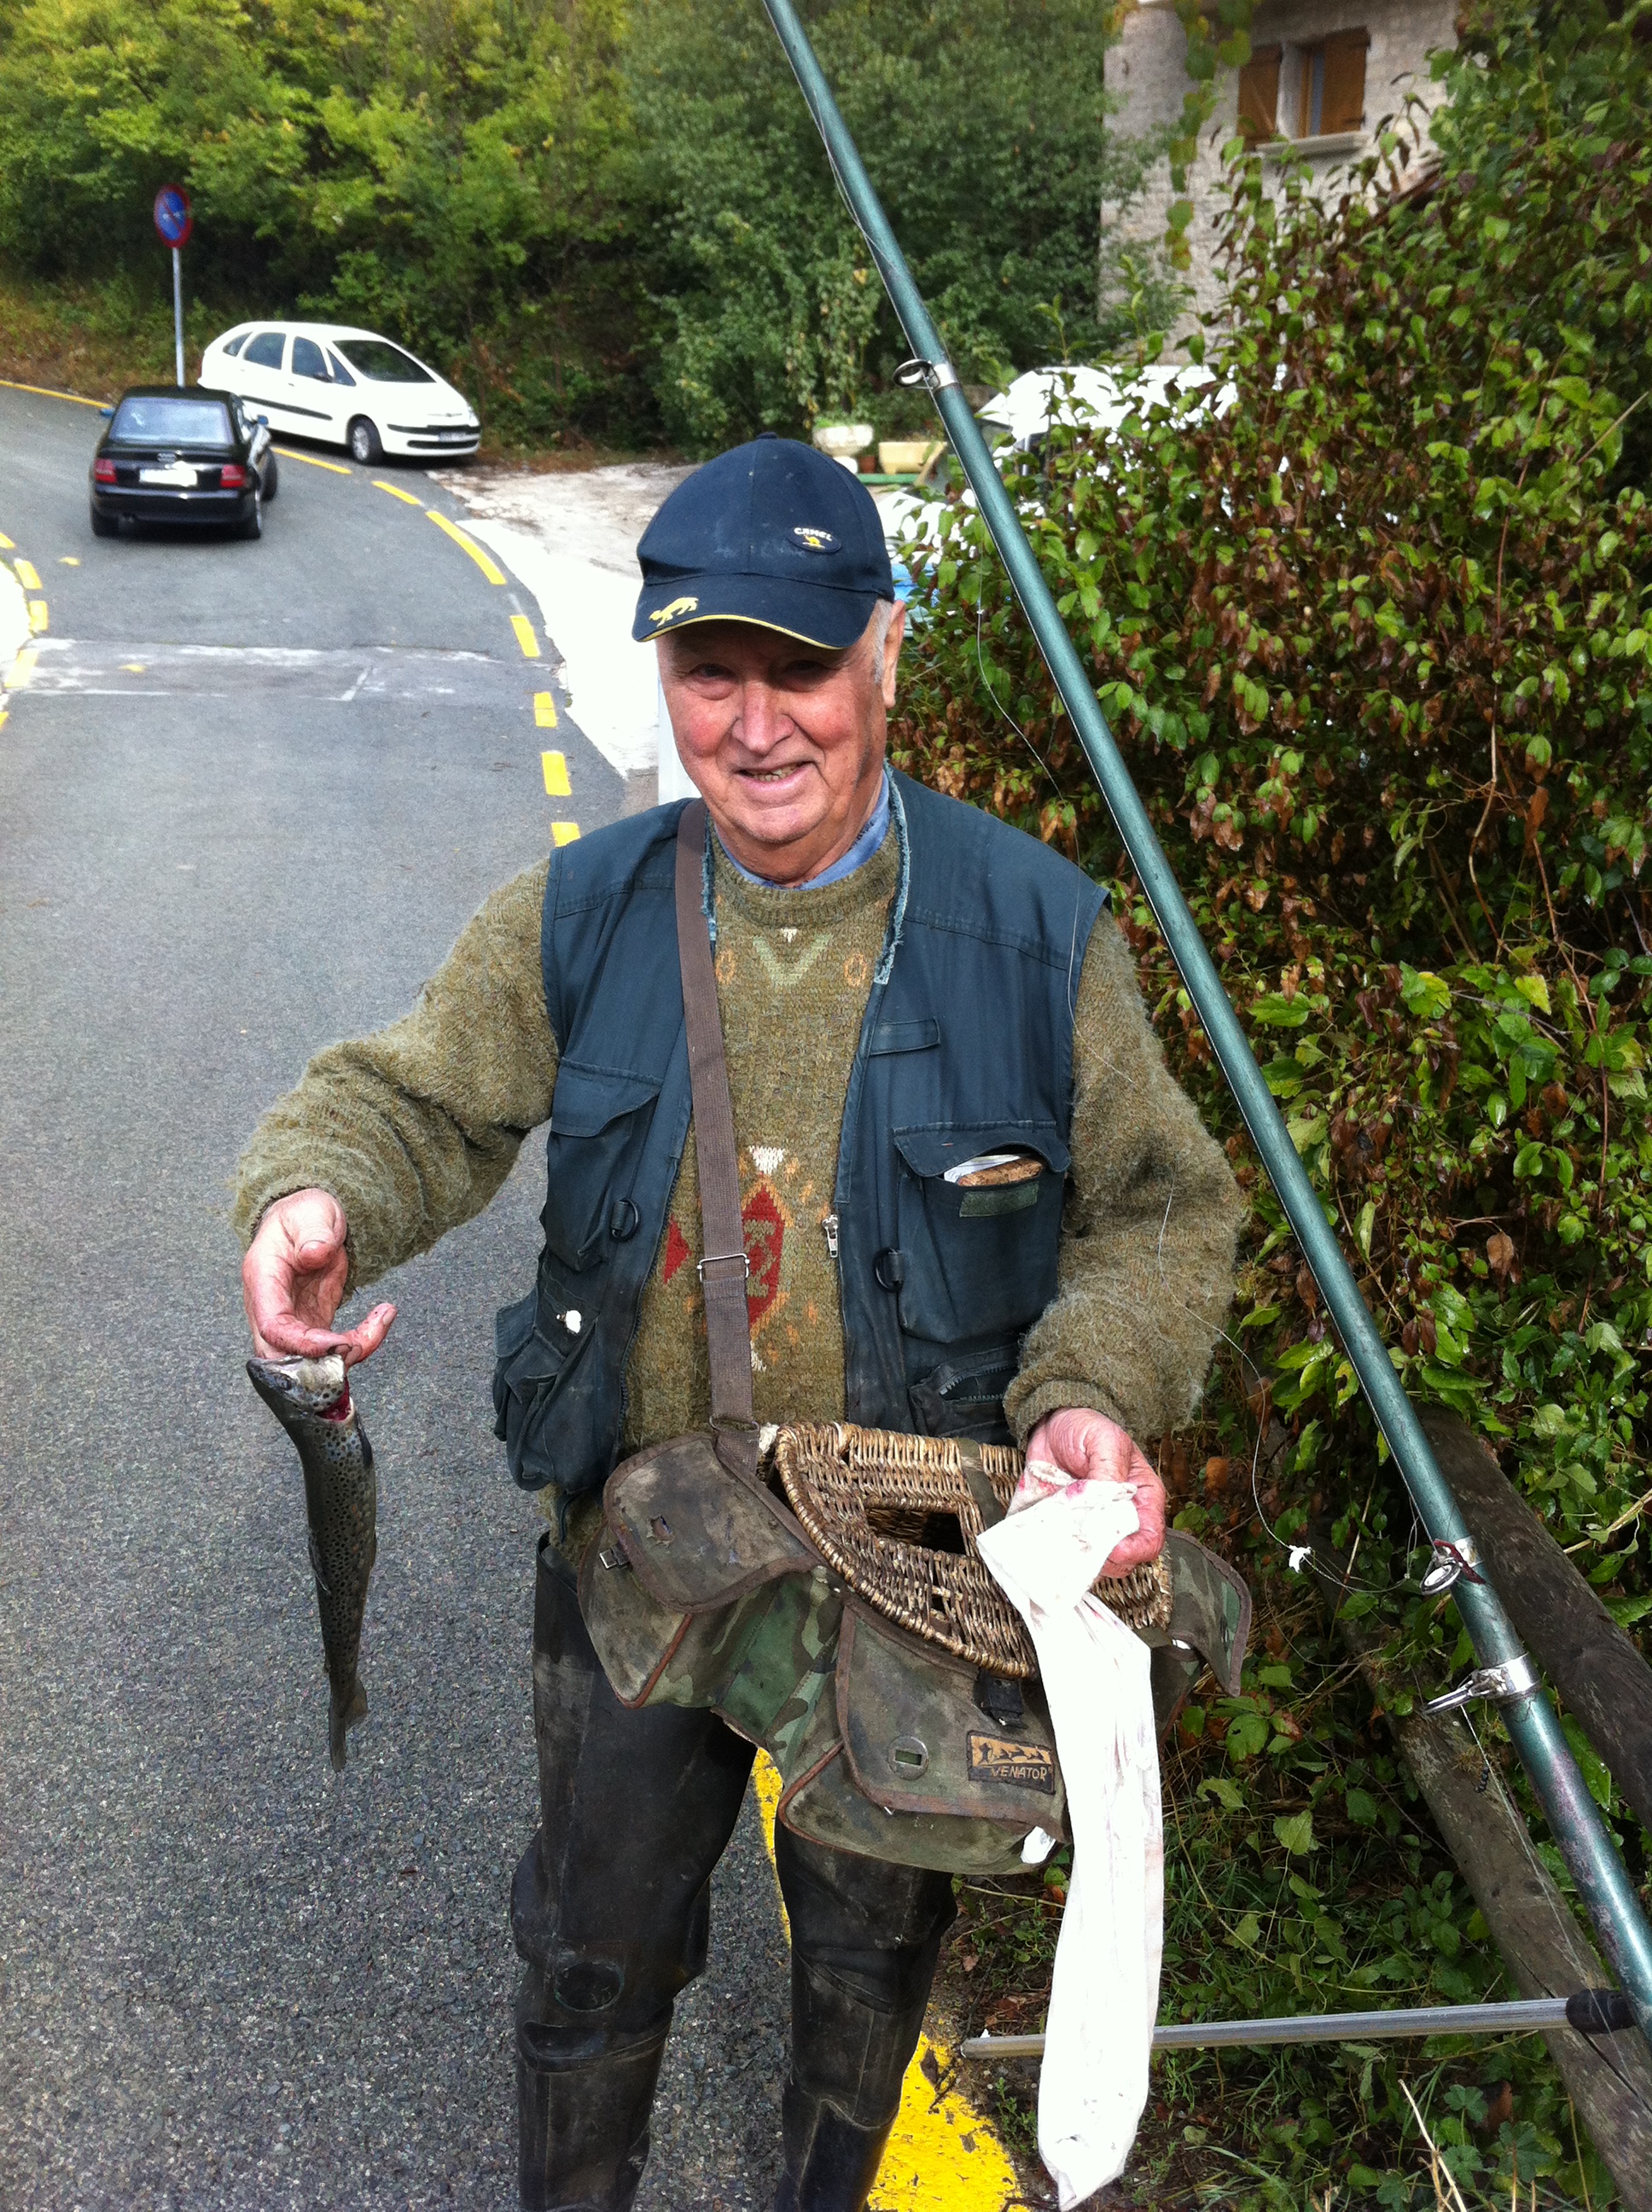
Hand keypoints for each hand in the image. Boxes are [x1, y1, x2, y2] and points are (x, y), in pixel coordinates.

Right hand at [241, 1188, 395, 1367]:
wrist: (309, 1220)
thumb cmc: (303, 1214)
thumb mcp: (310, 1212)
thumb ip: (313, 1232)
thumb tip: (314, 1253)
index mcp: (263, 1281)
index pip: (273, 1328)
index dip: (303, 1344)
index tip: (338, 1344)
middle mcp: (271, 1309)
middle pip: (283, 1358)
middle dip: (320, 1364)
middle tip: (359, 1345)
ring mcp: (292, 1321)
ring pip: (309, 1362)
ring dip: (346, 1356)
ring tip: (380, 1322)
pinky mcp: (313, 1326)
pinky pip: (332, 1350)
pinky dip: (361, 1342)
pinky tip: (383, 1315)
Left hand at [1022, 1407, 1165, 1576]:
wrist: (1052, 1425)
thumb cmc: (1086, 1429)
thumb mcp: (1104, 1441)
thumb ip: (1109, 1472)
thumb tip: (1107, 1504)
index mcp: (1141, 1498)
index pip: (1151, 1539)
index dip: (1134, 1550)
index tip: (1112, 1548)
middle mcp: (1120, 1518)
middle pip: (1123, 1560)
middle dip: (1103, 1558)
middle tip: (1079, 1542)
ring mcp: (1093, 1527)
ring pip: (1094, 1563)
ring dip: (1077, 1558)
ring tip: (1061, 1537)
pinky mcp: (1068, 1529)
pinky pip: (1065, 1554)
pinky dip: (1056, 1553)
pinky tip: (1047, 1538)